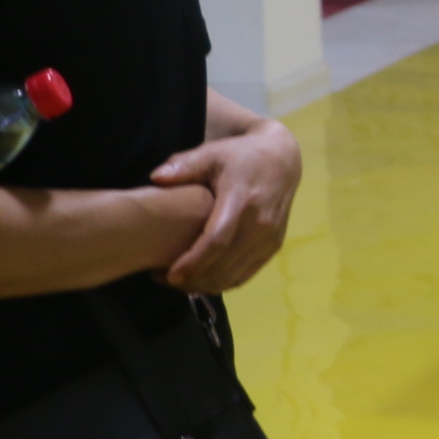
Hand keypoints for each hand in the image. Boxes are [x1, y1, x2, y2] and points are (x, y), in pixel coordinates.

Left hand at [149, 117, 301, 292]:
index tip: (170, 274)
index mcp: (243, 201)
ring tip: (179, 282)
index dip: (194, 262)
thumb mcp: (213, 153)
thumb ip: (184, 165)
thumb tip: (156, 178)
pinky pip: (246, 275)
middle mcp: (260, 224)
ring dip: (205, 285)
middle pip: (225, 265)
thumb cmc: (241, 156)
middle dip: (193, 280)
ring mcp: (269, 239)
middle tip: (163, 279)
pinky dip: (223, 283)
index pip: (218, 240)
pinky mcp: (274, 247)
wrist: (282, 160)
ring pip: (235, 275)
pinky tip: (202, 279)